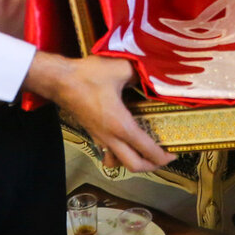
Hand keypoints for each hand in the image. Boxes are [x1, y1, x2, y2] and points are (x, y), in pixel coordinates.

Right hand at [25, 52, 173, 172]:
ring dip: (134, 162)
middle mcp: (110, 137)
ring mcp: (100, 137)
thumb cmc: (88, 76)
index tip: (175, 153)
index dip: (163, 156)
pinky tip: (127, 141)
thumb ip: (140, 73)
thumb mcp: (120, 69)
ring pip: (119, 161)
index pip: (146, 150)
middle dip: (152, 166)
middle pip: (133, 165)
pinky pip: (109, 151)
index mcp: (121, 125)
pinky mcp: (93, 132)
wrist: (59, 80)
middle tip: (164, 157)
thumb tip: (152, 74)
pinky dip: (121, 153)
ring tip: (147, 153)